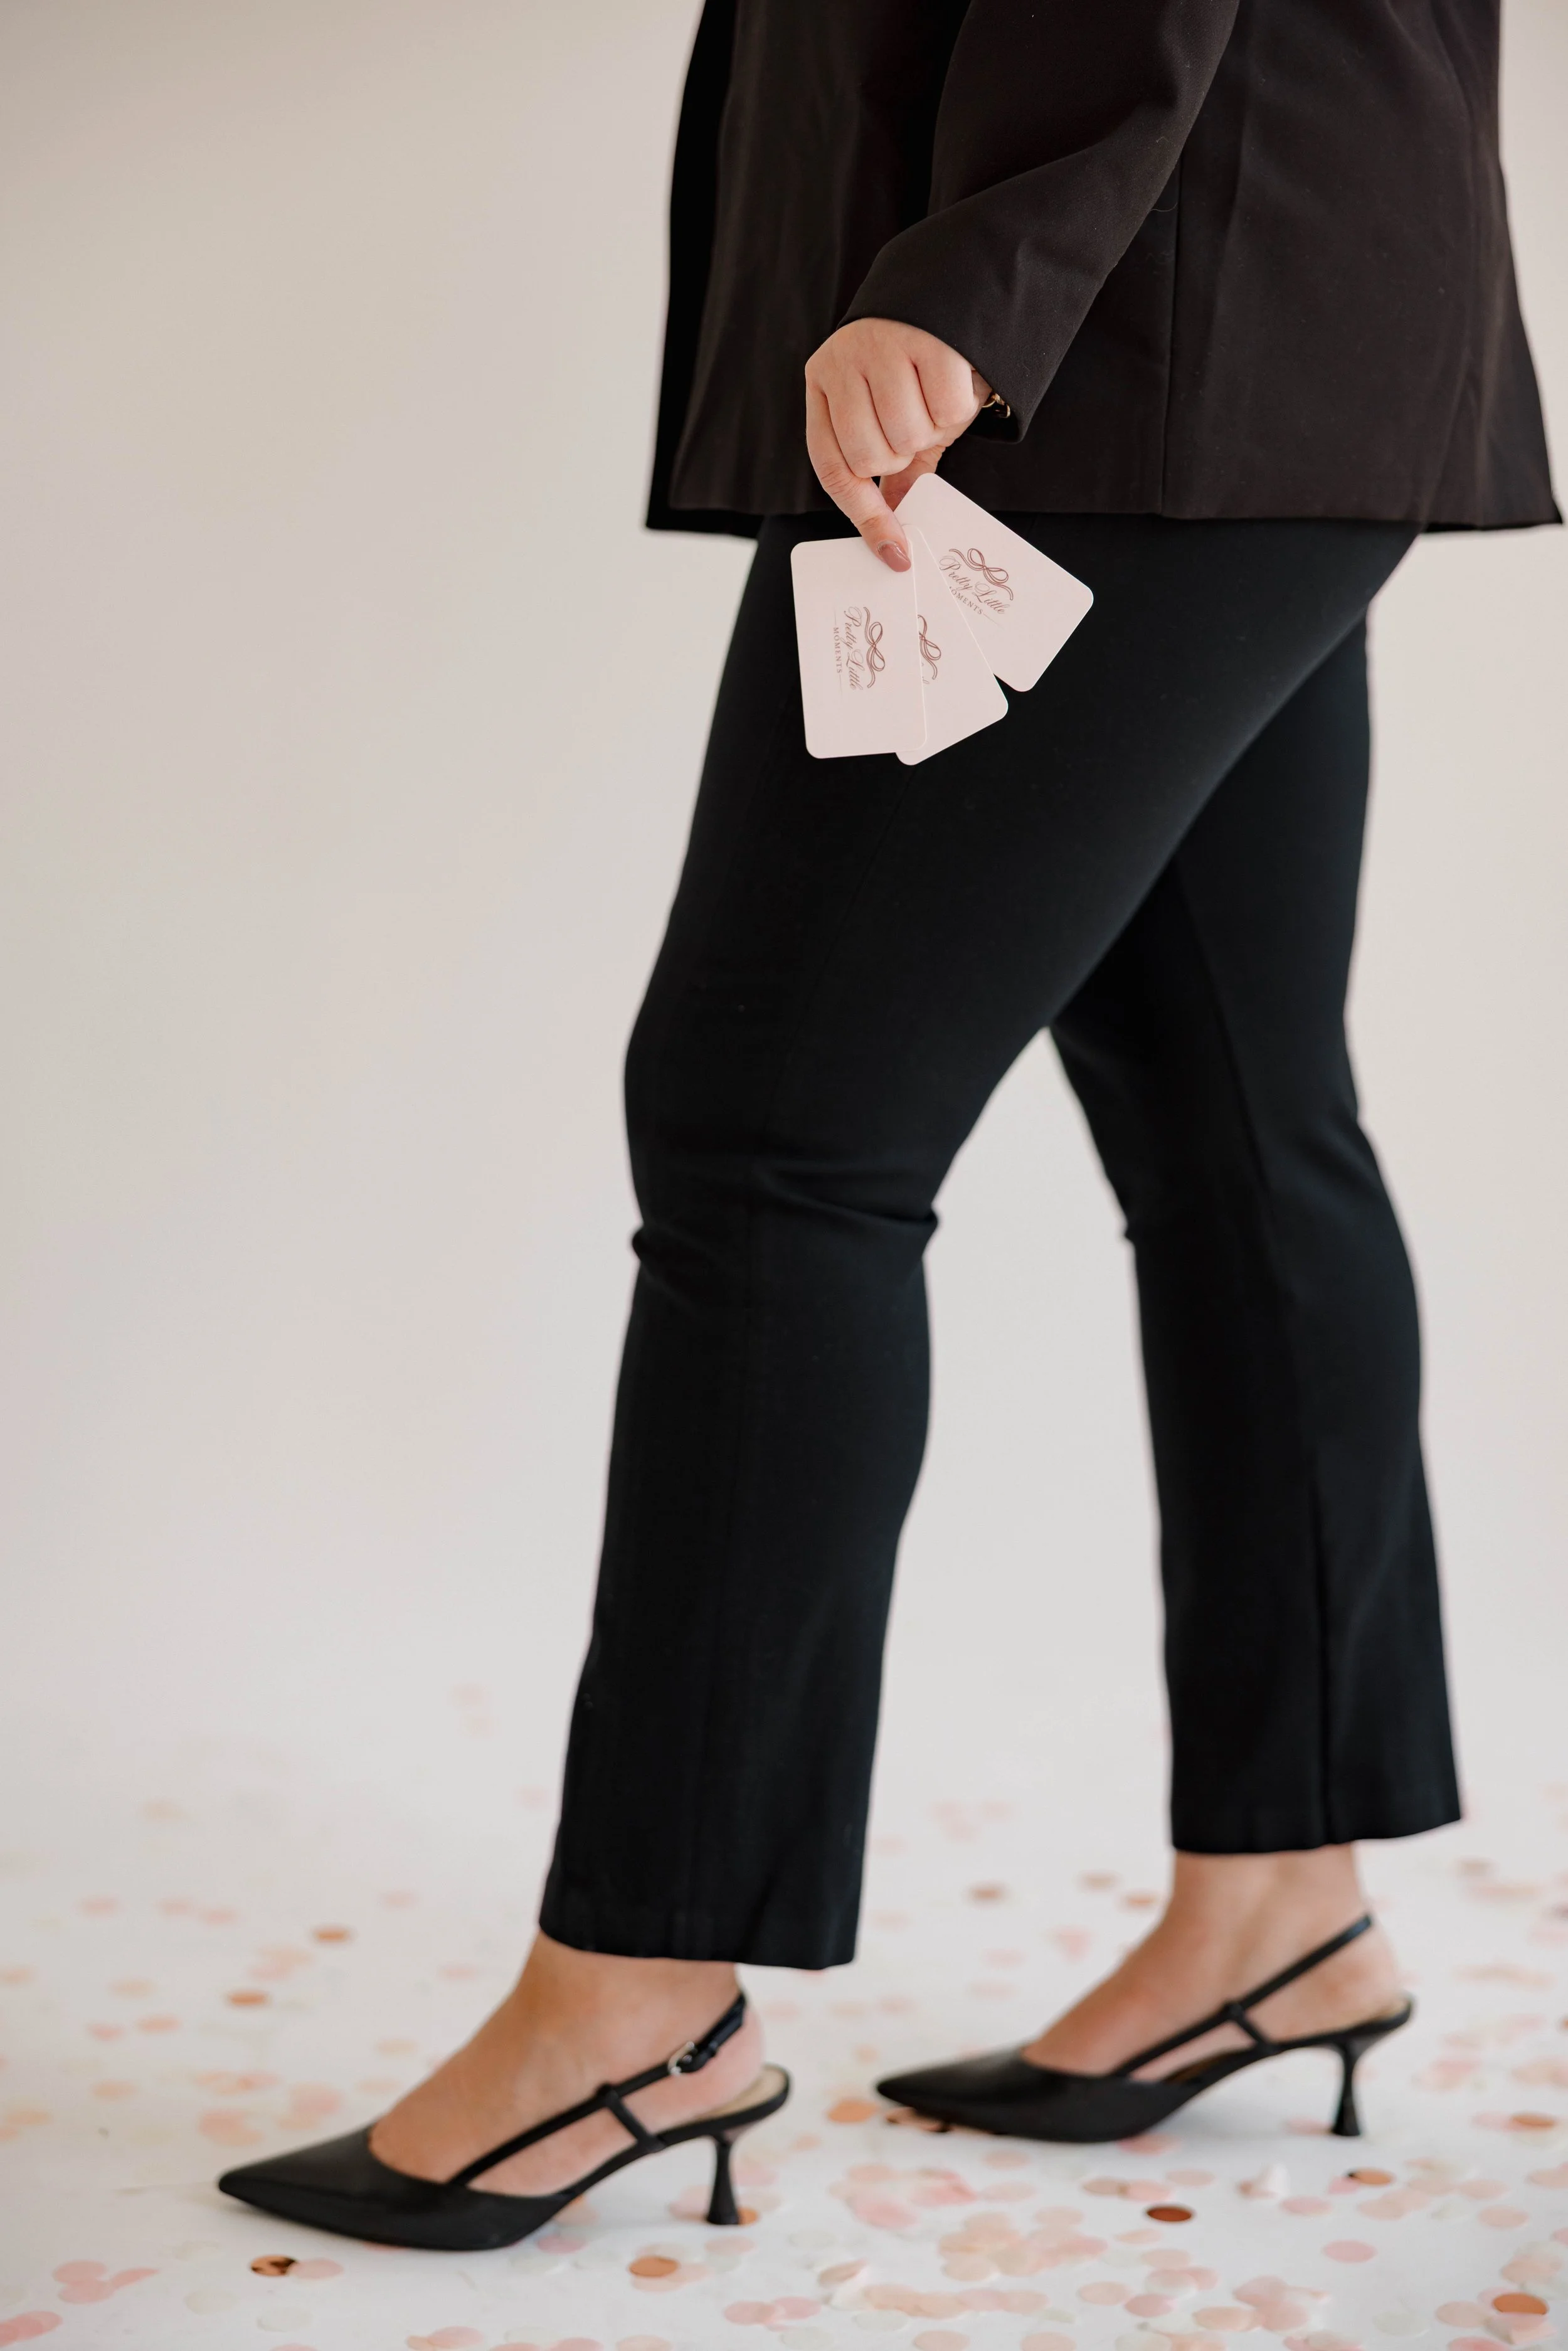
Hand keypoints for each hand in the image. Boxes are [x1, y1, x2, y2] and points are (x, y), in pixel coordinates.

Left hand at [805, 318, 989, 570]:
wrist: (957, 283)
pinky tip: (955, 377)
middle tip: (918, 421)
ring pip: (909, 438)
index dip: (865, 515)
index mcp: (824, 380)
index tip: (893, 552)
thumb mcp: (893, 413)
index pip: (834, 468)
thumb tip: (892, 535)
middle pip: (872, 457)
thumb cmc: (919, 360)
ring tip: (935, 393)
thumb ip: (890, 471)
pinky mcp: (927, 339)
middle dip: (904, 453)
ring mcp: (881, 346)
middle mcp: (842, 359)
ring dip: (933, 429)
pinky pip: (947, 413)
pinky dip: (961, 407)